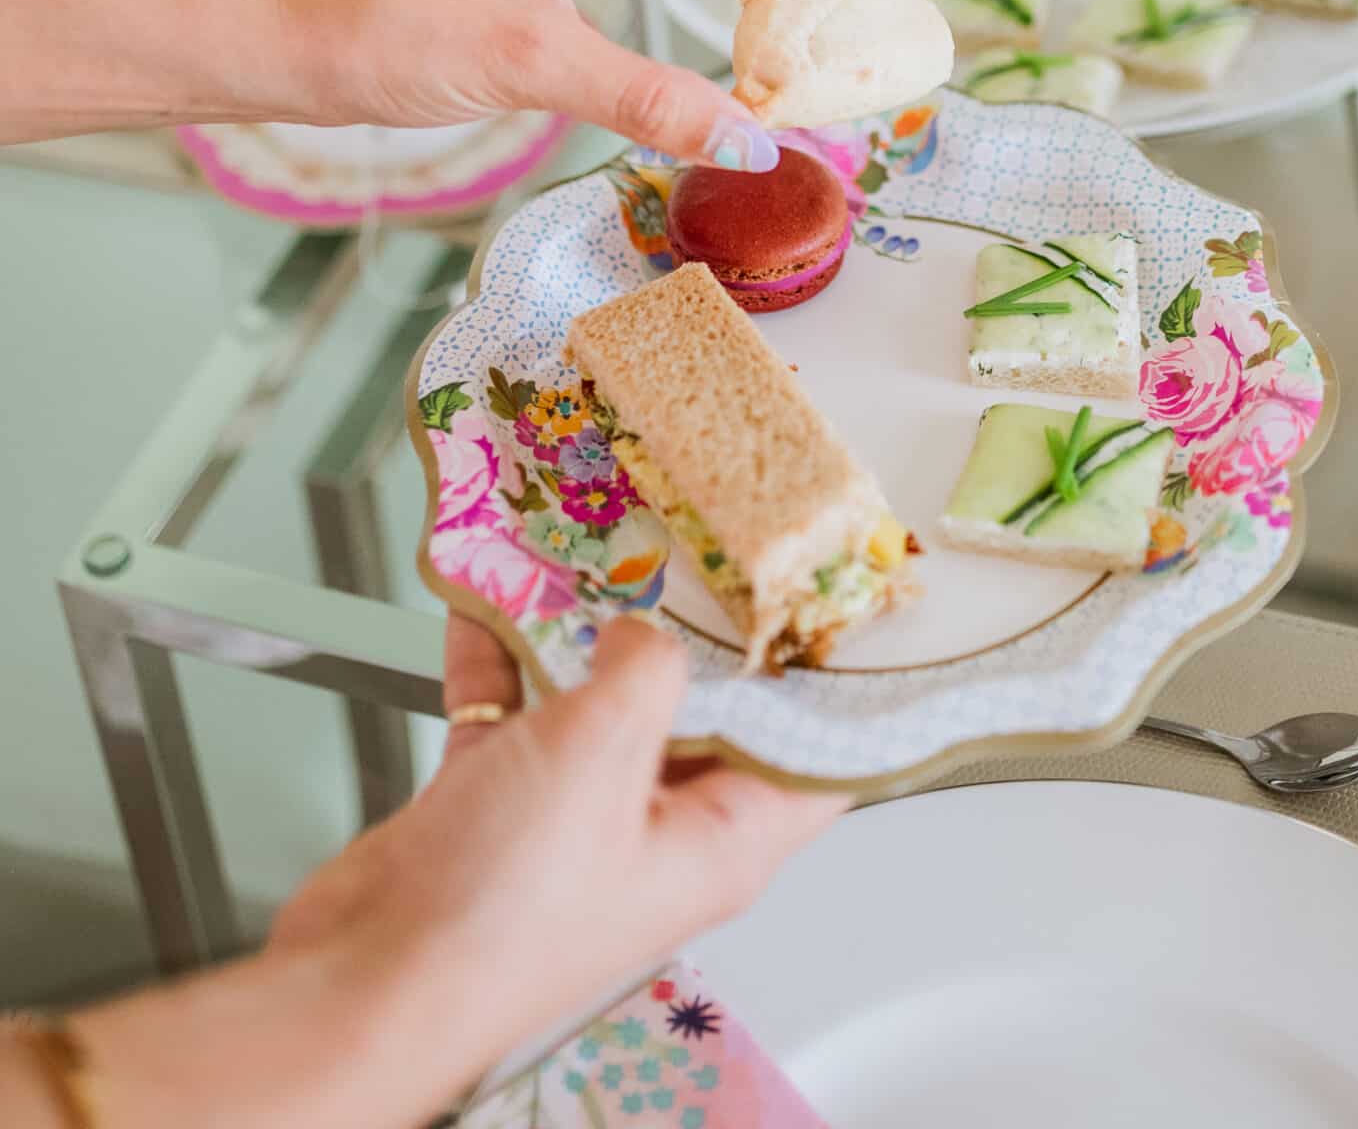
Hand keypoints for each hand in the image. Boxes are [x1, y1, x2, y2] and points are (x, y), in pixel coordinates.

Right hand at [46, 618, 842, 1128]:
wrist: (366, 977)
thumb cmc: (498, 915)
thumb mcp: (604, 753)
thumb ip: (649, 667)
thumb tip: (650, 627)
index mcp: (721, 839)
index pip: (814, 751)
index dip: (830, 674)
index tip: (829, 590)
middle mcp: (658, 829)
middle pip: (705, 709)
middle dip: (695, 627)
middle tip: (697, 541)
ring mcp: (578, 818)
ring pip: (603, 702)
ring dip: (587, 630)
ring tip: (589, 550)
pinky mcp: (501, 806)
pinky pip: (516, 709)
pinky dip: (503, 654)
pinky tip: (492, 595)